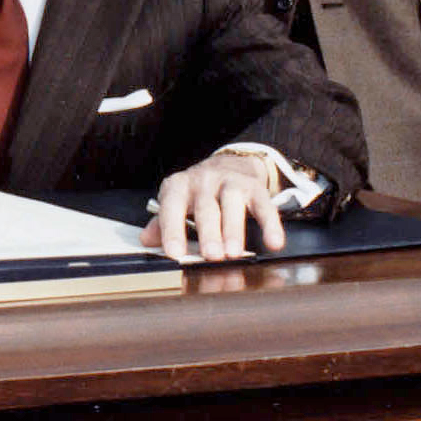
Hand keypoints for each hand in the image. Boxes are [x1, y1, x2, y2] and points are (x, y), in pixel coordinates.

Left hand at [138, 149, 284, 262]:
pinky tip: (274, 243)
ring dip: (234, 230)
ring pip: (232, 204)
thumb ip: (163, 223)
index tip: (174, 254)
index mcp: (179, 186)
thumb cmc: (198, 193)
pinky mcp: (255, 188)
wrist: (230, 164)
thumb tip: (146, 241)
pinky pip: (264, 206)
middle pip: (205, 208)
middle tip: (211, 255)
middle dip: (208, 233)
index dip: (171, 230)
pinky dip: (271, 225)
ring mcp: (230, 182)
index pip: (171, 207)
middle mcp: (203, 181)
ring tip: (234, 253)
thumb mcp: (177, 203)